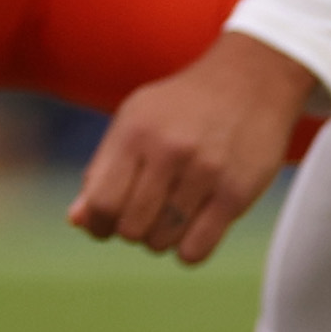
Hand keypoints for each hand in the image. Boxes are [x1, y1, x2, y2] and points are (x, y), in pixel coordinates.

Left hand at [69, 30, 320, 263]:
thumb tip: (78, 221)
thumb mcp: (135, 120)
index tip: (110, 221)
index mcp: (136, 130)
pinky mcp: (236, 192)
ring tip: (175, 211)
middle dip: (134, 229)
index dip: (98, 224)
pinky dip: (189, 249)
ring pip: (161, 243)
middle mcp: (169, 149)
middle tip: (150, 209)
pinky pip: (195, 252)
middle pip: (130, 229)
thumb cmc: (183, 106)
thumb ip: (102, 170)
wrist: (251, 79)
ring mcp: (205, 171)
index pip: (101, 203)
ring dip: (163, 237)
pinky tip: (196, 225)